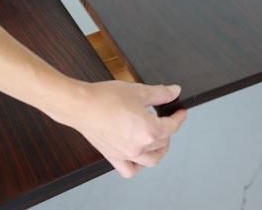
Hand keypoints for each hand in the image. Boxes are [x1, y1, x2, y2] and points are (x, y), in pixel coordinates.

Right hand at [47, 79, 186, 177]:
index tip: (180, 112)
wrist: (81, 105)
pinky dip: (137, 166)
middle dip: (168, 130)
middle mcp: (139, 146)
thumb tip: (174, 91)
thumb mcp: (139, 91)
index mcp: (148, 130)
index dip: (179, 118)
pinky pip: (130, 170)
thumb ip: (160, 93)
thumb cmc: (105, 98)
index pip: (172, 127)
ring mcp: (126, 154)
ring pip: (151, 160)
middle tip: (166, 120)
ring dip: (159, 150)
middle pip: (163, 142)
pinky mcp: (114, 157)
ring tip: (158, 139)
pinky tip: (139, 156)